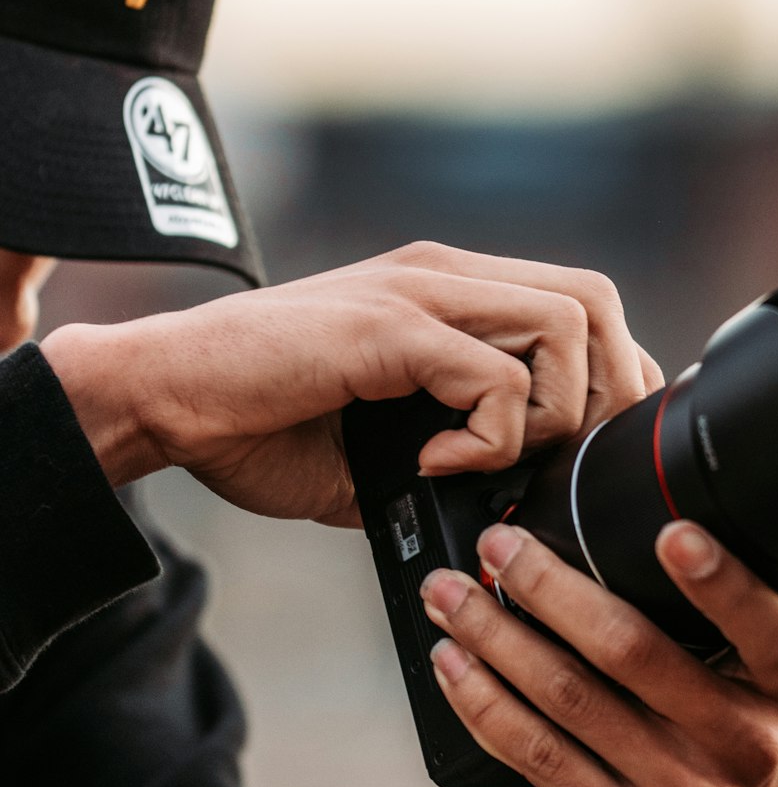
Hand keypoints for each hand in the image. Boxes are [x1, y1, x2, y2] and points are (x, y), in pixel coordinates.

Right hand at [41, 242, 662, 525]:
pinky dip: (487, 441)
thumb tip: (518, 508)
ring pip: (567, 325)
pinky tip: (430, 466)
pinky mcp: (389, 328)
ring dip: (550, 415)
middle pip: (596, 302)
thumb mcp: (383, 447)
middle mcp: (444, 277)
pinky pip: (496, 378)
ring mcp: (418, 293)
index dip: (605, 383)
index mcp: (449, 295)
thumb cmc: (262, 424)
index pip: (583, 309)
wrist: (164, 398)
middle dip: (605, 395)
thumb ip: (456, 458)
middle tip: (556, 464)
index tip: (575, 455)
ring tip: (487, 460)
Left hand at [420, 520, 777, 786]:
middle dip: (548, 587)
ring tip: (450, 595)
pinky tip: (455, 666)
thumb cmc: (723, 744)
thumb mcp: (761, 683)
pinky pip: (538, 755)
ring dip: (495, 638)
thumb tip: (687, 501)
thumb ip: (739, 609)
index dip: (721, 581)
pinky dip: (484, 703)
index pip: (766, 627)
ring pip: (568, 699)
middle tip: (497, 546)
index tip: (670, 531)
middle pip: (632, 651)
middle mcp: (745, 743)